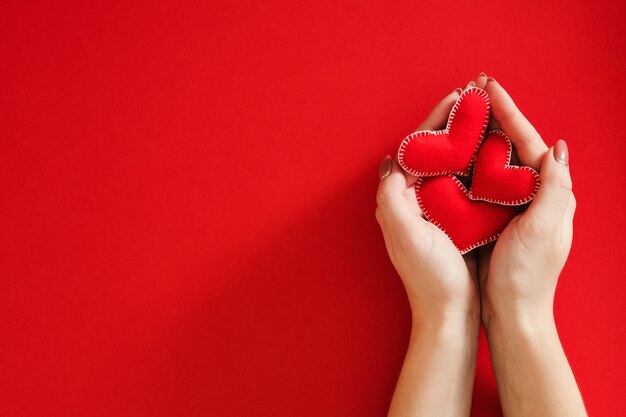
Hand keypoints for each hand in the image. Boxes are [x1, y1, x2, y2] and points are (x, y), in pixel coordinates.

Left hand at [375, 83, 480, 324]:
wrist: (448, 312)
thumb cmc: (429, 277)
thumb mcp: (407, 236)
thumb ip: (392, 198)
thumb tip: (390, 162)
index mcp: (399, 199)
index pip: (415, 148)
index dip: (435, 120)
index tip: (457, 97)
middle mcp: (411, 200)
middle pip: (431, 151)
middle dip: (450, 124)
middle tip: (473, 99)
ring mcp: (431, 209)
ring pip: (447, 164)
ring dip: (463, 140)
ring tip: (484, 117)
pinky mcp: (450, 220)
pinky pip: (461, 182)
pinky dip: (474, 164)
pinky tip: (491, 154)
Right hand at [477, 77, 575, 328]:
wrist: (511, 311)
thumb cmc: (528, 274)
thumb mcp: (545, 230)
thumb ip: (555, 189)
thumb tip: (558, 148)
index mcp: (549, 192)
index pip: (529, 140)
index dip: (508, 111)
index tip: (488, 86)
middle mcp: (532, 194)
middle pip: (512, 144)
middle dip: (494, 116)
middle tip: (473, 92)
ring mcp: (512, 205)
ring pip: (495, 159)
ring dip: (479, 134)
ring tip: (463, 113)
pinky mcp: (493, 217)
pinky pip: (480, 180)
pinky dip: (468, 162)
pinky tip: (454, 153)